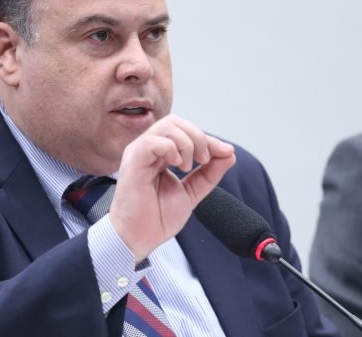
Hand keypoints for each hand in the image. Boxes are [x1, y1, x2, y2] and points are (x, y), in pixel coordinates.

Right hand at [109, 114, 235, 261]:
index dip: (207, 139)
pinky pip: (152, 142)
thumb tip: (229, 153)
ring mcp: (139, 154)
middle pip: (175, 122)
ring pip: (166, 126)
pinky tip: (176, 165)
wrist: (139, 239)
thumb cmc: (156, 218)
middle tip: (203, 161)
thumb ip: (209, 173)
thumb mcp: (192, 192)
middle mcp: (148, 150)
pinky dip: (171, 148)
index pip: (185, 131)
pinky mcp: (133, 162)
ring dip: (186, 143)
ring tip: (188, 166)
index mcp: (159, 154)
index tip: (225, 153)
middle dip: (198, 137)